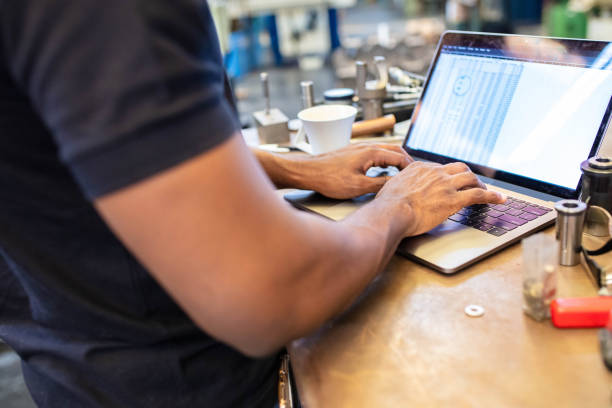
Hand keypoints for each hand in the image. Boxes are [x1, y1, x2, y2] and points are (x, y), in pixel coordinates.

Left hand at [297, 143, 412, 198]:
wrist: (308, 172)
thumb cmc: (329, 179)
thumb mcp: (358, 187)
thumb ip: (379, 185)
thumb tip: (395, 185)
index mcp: (371, 152)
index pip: (400, 157)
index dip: (411, 168)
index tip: (417, 177)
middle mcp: (367, 146)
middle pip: (395, 150)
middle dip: (406, 161)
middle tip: (414, 174)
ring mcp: (359, 148)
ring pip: (385, 151)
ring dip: (396, 160)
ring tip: (402, 172)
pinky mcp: (352, 153)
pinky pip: (375, 153)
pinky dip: (385, 160)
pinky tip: (382, 170)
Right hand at [375, 161, 505, 236]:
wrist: (391, 213)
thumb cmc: (387, 206)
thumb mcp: (390, 188)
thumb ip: (399, 187)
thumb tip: (396, 193)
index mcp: (419, 168)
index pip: (440, 168)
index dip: (449, 175)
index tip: (452, 181)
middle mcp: (434, 173)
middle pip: (459, 168)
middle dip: (468, 176)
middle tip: (473, 184)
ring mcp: (445, 185)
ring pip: (470, 178)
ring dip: (481, 185)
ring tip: (487, 192)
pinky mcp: (453, 199)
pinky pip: (478, 195)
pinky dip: (492, 196)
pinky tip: (500, 200)